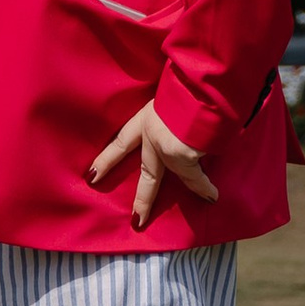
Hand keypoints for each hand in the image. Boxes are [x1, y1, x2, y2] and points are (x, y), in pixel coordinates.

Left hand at [88, 99, 219, 231]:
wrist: (201, 88)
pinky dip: (207, 186)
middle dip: (143, 199)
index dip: (107, 159)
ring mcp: (167, 149)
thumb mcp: (174, 97)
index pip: (121, 141)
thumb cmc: (190, 85)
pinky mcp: (183, 158)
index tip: (92, 175)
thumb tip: (187, 131)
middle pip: (148, 174)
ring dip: (195, 185)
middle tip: (136, 220)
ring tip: (203, 198)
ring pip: (183, 175)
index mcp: (147, 116)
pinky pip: (198, 177)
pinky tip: (212, 196)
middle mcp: (154, 134)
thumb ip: (175, 115)